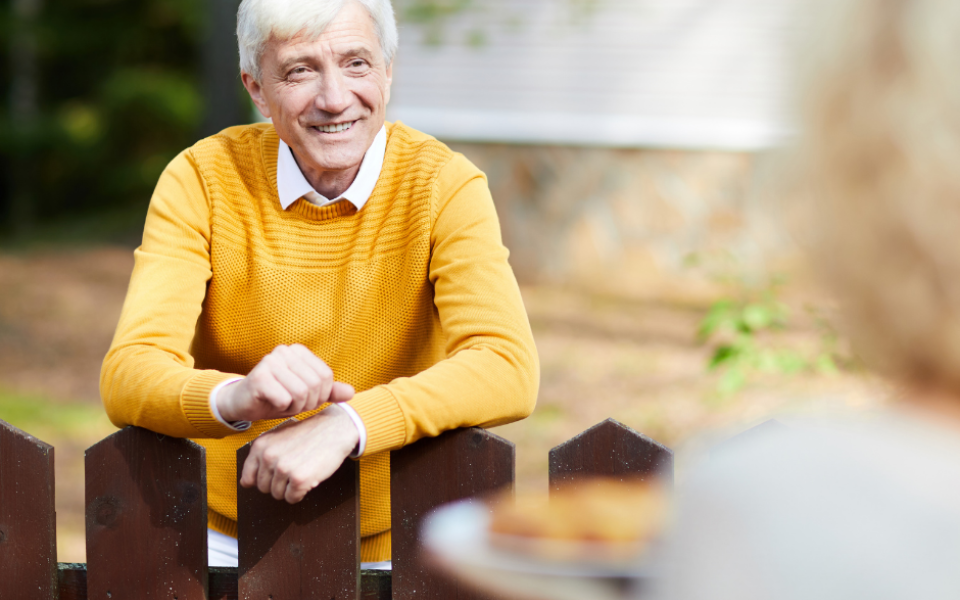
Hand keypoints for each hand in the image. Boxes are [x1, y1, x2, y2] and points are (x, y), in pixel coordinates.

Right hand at [217, 344, 354, 422]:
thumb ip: (328, 392)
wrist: (242, 403)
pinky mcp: (259, 377)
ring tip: (282, 404)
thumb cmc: (276, 397)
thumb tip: (352, 393)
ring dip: (294, 407)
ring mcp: (270, 362)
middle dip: (307, 403)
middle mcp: (284, 351)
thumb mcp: (306, 395)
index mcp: (298, 351)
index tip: (305, 400)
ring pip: (300, 393)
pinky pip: (284, 399)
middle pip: (314, 385)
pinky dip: (282, 408)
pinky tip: (271, 403)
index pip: (325, 376)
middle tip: (292, 404)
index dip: (320, 395)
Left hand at [239, 405, 359, 502]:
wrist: (335, 428)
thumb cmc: (308, 434)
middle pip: (264, 489)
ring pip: (278, 495)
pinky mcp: (299, 479)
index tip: (274, 474)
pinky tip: (308, 478)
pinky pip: (292, 498)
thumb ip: (261, 456)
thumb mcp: (279, 437)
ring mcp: (283, 468)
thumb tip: (246, 482)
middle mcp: (268, 457)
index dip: (263, 479)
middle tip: (293, 469)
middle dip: (278, 484)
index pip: (248, 479)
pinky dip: (300, 493)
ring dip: (290, 488)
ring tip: (301, 471)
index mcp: (260, 446)